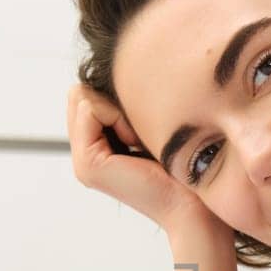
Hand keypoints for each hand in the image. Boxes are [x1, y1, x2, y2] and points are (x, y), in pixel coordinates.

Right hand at [65, 82, 219, 234]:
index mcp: (94, 149)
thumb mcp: (145, 125)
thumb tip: (112, 68)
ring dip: (115, 109)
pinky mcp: (88, 164)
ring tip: (138, 138)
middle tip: (138, 131)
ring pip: (82, 97)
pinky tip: (135, 142)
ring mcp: (82, 162)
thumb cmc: (180, 164)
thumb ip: (121, 105)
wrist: (192, 203)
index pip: (83, 95)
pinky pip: (90, 109)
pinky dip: (117, 117)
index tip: (141, 125)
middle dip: (110, 101)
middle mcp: (82, 157)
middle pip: (78, 93)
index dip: (113, 98)